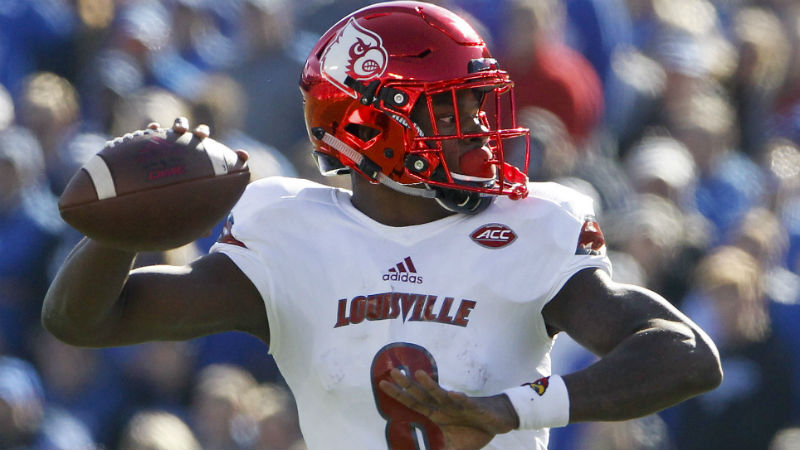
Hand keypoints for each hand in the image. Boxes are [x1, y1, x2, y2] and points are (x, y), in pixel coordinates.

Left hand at [379, 369, 518, 449]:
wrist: (498, 420)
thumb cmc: (474, 429)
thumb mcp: (453, 445)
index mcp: (437, 413)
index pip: (413, 403)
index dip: (399, 395)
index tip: (383, 385)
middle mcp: (444, 406)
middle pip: (422, 394)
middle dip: (408, 384)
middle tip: (393, 372)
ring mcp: (458, 405)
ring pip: (442, 393)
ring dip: (431, 385)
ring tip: (419, 374)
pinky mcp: (474, 407)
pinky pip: (466, 402)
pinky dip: (460, 399)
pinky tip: (454, 394)